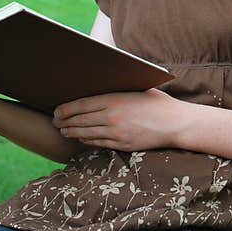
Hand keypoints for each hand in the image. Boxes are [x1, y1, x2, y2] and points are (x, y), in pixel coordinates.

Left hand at [51, 88, 184, 151]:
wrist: (176, 123)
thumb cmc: (158, 102)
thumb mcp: (137, 89)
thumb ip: (118, 89)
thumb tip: (101, 85)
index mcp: (115, 99)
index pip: (82, 105)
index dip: (65, 109)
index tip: (56, 110)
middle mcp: (112, 117)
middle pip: (80, 120)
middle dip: (64, 121)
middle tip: (55, 121)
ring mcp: (117, 133)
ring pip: (86, 134)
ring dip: (72, 132)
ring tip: (64, 131)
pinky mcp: (122, 145)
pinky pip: (99, 144)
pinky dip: (87, 141)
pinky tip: (81, 139)